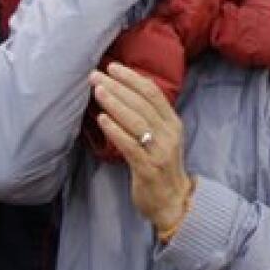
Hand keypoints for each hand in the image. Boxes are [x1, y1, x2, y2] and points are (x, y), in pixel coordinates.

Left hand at [90, 63, 192, 233]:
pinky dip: (115, 130)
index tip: (113, 67)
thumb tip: (125, 95)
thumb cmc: (162, 167)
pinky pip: (130, 145)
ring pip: (136, 121)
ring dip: (115, 104)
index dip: (132, 78)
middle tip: (96, 76)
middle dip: (118, 86)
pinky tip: (102, 120)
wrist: (173, 202)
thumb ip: (150, 119)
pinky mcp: (148, 168)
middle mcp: (169, 133)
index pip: (153, 93)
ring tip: (98, 91)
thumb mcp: (163, 138)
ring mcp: (160, 151)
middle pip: (142, 103)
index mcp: (173, 123)